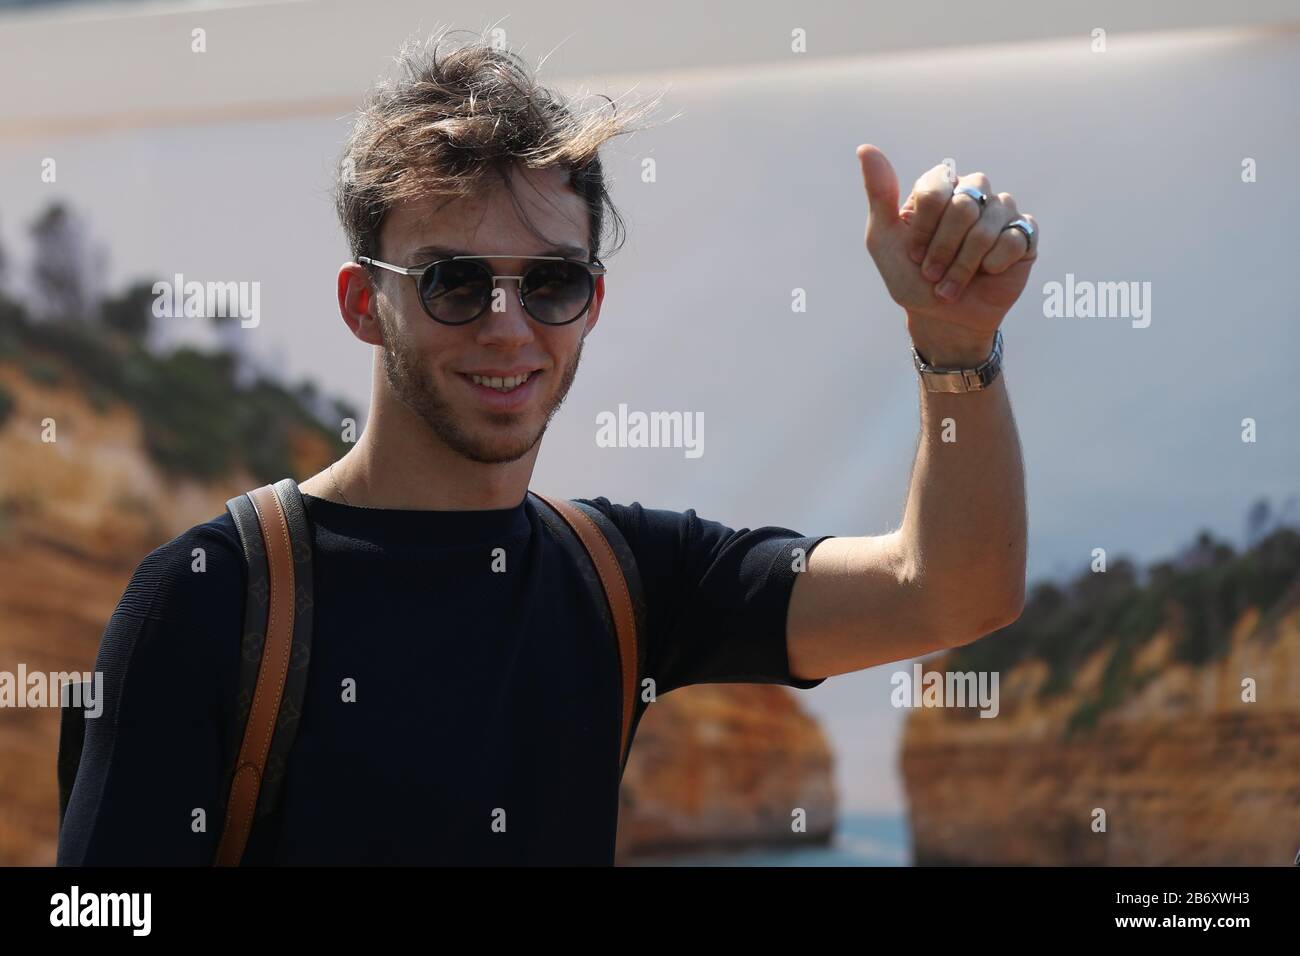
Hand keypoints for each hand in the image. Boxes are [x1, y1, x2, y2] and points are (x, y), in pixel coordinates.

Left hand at [857, 145, 1038, 345]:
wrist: (942, 319)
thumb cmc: (911, 278)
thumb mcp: (884, 240)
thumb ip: (878, 195)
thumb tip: (865, 149)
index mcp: (939, 187)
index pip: (935, 187)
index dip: (924, 228)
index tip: (913, 255)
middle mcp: (972, 191)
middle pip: (964, 206)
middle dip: (943, 250)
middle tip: (932, 274)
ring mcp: (1000, 211)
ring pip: (987, 226)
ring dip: (963, 265)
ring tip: (951, 286)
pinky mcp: (1024, 234)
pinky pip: (1014, 241)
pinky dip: (993, 265)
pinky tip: (987, 274)